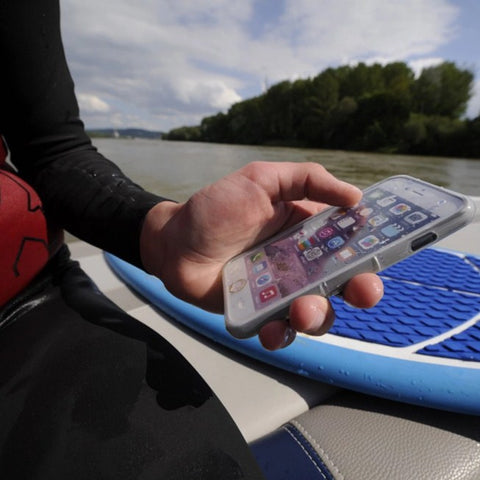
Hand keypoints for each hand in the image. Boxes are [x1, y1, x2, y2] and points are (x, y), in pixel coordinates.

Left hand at [140, 162, 382, 349]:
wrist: (173, 243)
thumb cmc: (215, 209)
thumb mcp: (261, 180)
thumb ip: (307, 179)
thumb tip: (356, 196)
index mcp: (305, 231)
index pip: (348, 242)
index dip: (369, 249)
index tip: (381, 252)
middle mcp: (299, 263)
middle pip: (342, 282)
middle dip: (360, 289)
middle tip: (363, 291)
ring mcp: (281, 291)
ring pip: (316, 312)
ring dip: (318, 315)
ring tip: (302, 310)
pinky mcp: (260, 313)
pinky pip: (280, 331)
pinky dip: (280, 334)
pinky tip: (271, 329)